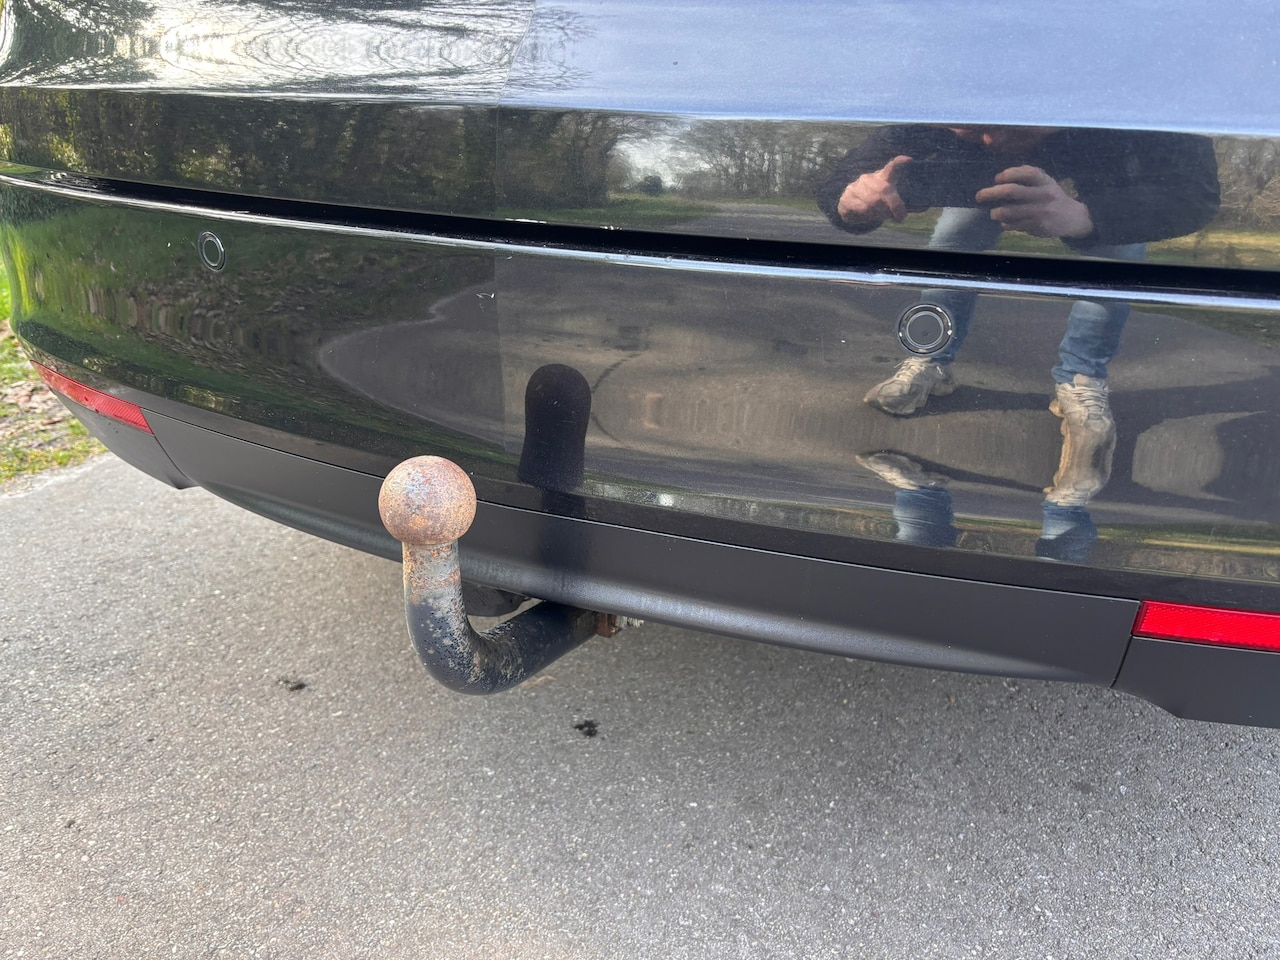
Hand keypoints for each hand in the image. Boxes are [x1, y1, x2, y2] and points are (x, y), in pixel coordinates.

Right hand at [837, 155, 911, 225]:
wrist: (849, 207)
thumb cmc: (873, 203)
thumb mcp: (887, 202)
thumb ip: (894, 205)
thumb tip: (899, 215)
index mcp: (881, 177)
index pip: (891, 167)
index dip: (899, 163)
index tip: (909, 160)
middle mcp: (868, 178)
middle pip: (884, 189)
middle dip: (894, 205)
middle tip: (899, 217)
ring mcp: (856, 186)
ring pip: (872, 202)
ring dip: (879, 213)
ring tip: (878, 215)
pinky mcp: (846, 197)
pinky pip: (861, 209)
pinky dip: (867, 216)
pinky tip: (865, 215)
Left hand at [975, 166, 1093, 238]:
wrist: (1073, 218)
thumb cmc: (1052, 197)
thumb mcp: (1045, 183)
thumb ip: (1027, 178)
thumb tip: (998, 179)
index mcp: (1045, 181)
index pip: (1025, 172)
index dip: (1008, 174)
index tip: (997, 178)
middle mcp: (1043, 194)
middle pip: (1012, 191)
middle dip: (991, 193)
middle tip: (979, 196)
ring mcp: (1040, 211)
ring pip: (1008, 211)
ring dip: (996, 212)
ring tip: (994, 213)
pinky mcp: (1037, 226)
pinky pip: (1013, 225)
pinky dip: (1005, 224)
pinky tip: (1006, 222)